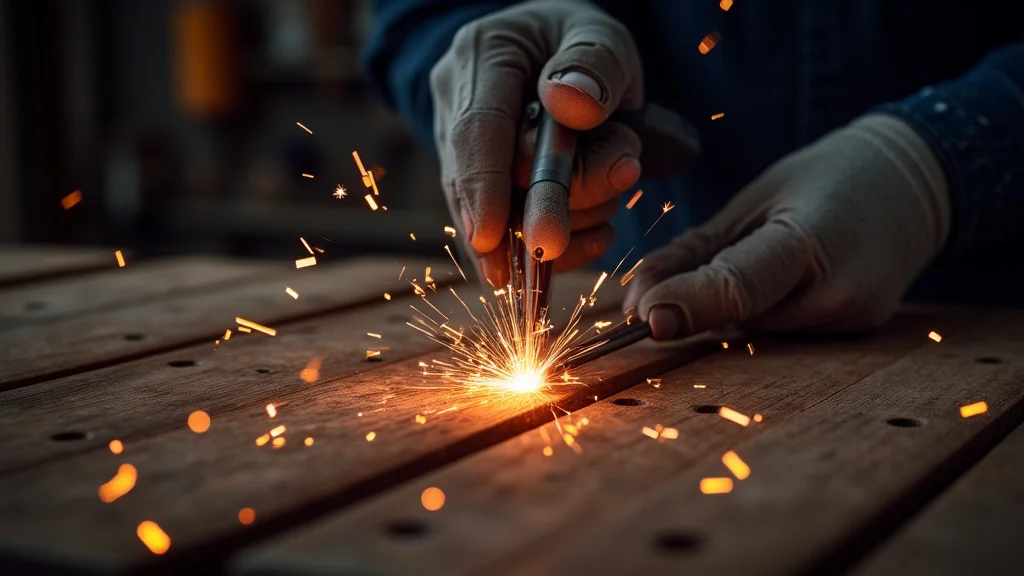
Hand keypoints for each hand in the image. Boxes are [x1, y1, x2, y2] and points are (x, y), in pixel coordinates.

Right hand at [430, 0, 643, 286]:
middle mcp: (457, 105)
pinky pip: (503, 239)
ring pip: (495, 218)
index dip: (484, 185)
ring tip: (617, 176)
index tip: (490, 237)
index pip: (477, 127)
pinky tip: (596, 234)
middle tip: (618, 191)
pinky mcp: (475, 191)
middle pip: (486, 181)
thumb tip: (573, 106)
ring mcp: (460, 154)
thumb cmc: (583, 48)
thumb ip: (595, 63)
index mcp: (483, 55)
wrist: (563, 64)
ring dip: (568, 218)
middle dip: (550, 206)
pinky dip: (560, 248)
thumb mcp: (604, 37)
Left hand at [623, 114, 951, 338]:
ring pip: (756, 330)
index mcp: (811, 239)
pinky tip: (780, 282)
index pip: (740, 284)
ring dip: (732, 310)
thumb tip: (636, 302)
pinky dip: (762, 314)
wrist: (910, 186)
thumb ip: (693, 254)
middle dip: (697, 305)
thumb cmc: (823, 180)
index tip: (642, 318)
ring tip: (758, 258)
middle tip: (668, 287)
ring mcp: (854, 318)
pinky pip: (782, 333)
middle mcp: (840, 291)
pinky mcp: (857, 334)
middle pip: (739, 317)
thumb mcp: (752, 202)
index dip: (688, 303)